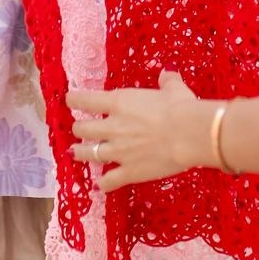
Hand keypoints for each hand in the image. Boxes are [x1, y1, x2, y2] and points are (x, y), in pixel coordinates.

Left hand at [68, 72, 209, 191]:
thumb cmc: (181, 107)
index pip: (86, 100)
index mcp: (119, 103)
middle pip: (82, 129)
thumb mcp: (173, 89)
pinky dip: (103, 183)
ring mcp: (118, 151)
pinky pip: (109, 181)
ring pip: (88, 154)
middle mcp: (113, 127)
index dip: (74, 100)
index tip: (69, 99)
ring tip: (75, 152)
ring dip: (80, 152)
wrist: (188, 134)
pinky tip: (101, 185)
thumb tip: (168, 74)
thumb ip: (167, 82)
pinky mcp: (129, 171)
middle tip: (79, 129)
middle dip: (79, 129)